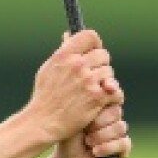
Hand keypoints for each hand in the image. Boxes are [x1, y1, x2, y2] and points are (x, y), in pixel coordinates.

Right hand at [26, 29, 120, 144]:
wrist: (43, 122)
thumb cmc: (44, 97)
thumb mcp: (48, 69)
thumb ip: (63, 53)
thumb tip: (69, 34)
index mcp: (64, 55)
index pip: (90, 36)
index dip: (95, 44)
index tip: (93, 52)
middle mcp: (77, 65)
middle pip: (103, 54)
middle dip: (100, 65)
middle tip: (94, 77)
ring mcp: (88, 81)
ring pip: (109, 73)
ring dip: (105, 82)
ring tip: (94, 91)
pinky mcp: (97, 97)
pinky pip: (115, 90)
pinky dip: (112, 95)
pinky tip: (105, 100)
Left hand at [55, 98, 132, 157]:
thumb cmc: (67, 140)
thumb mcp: (73, 121)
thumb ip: (85, 107)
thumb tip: (99, 92)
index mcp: (101, 107)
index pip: (112, 95)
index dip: (109, 94)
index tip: (102, 96)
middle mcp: (112, 119)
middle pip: (116, 112)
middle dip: (99, 122)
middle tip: (86, 130)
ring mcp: (119, 134)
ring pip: (120, 127)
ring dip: (102, 136)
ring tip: (87, 143)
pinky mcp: (122, 150)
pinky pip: (124, 144)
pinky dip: (108, 147)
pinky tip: (95, 152)